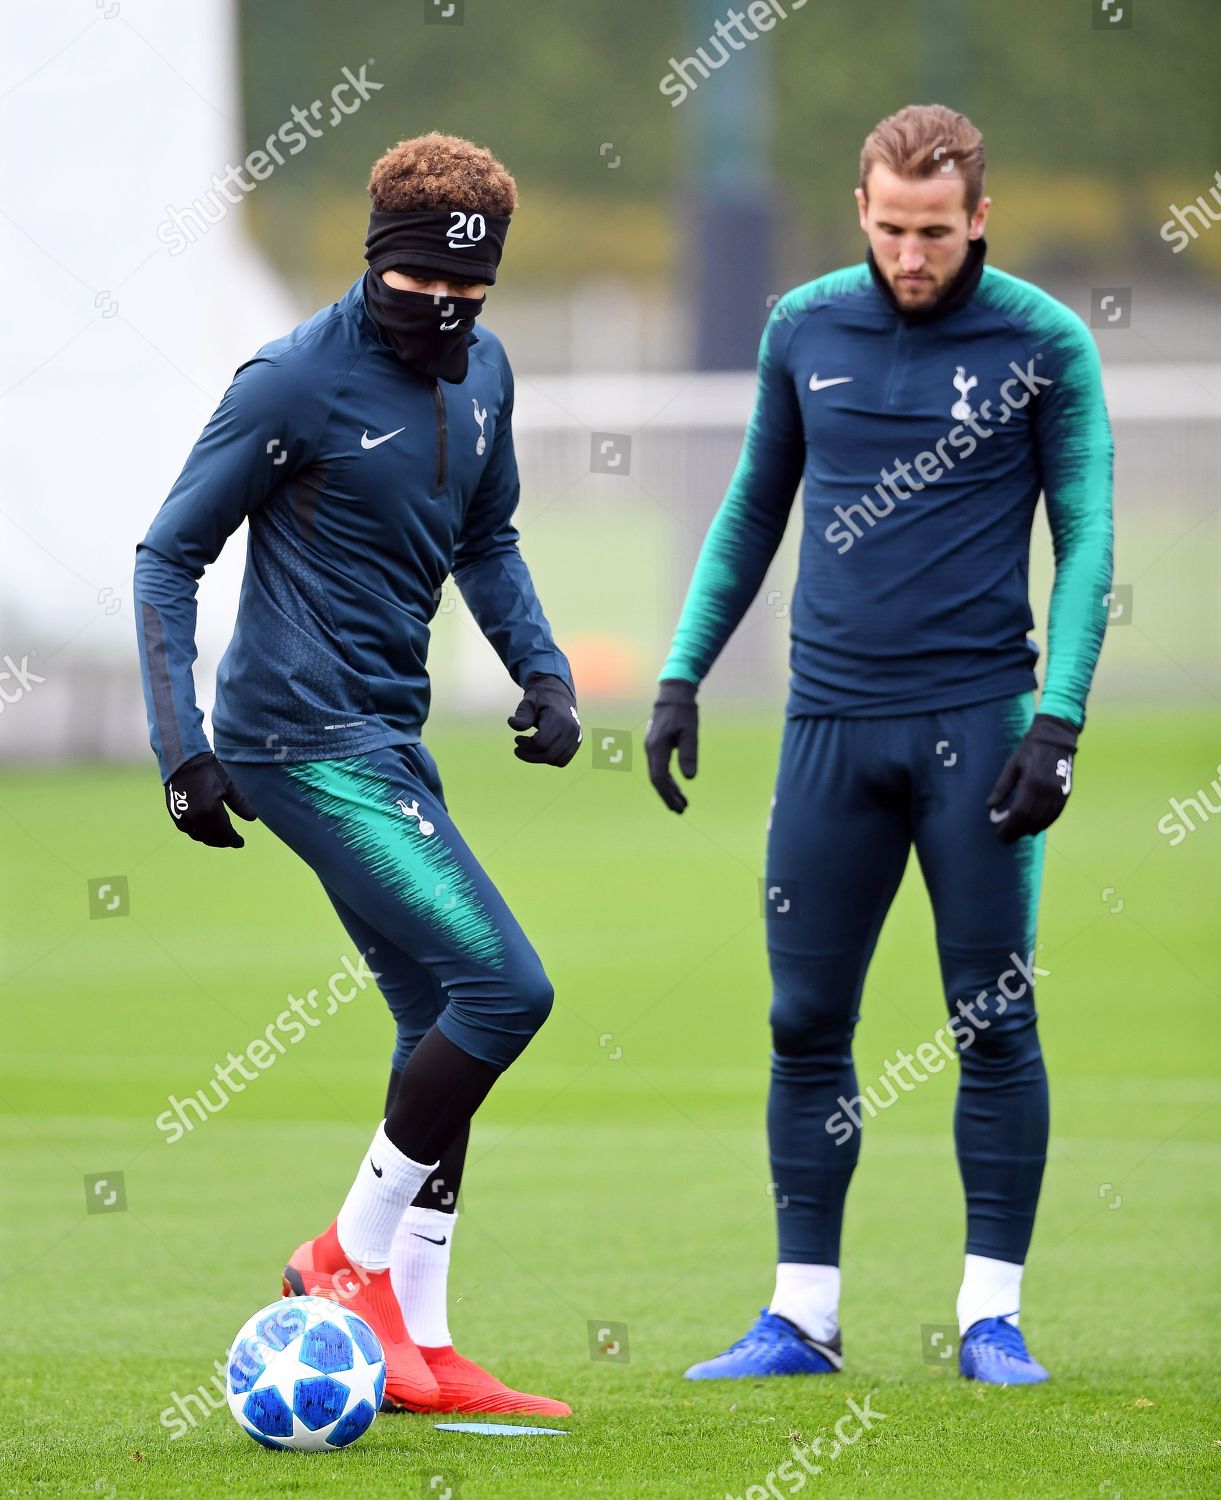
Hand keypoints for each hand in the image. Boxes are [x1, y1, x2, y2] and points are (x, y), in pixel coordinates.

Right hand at [164, 752, 257, 847]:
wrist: (182, 760)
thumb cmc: (208, 770)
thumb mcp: (228, 786)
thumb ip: (240, 804)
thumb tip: (253, 819)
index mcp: (211, 811)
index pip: (225, 833)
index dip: (234, 840)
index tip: (241, 843)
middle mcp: (196, 818)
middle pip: (212, 837)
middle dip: (224, 841)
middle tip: (232, 842)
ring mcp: (183, 817)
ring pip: (199, 836)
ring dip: (211, 839)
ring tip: (221, 838)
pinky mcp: (175, 814)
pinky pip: (188, 830)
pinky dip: (198, 834)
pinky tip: (205, 832)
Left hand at [507, 674, 581, 766]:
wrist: (558, 697)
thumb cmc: (540, 701)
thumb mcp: (528, 703)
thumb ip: (522, 714)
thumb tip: (512, 723)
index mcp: (559, 718)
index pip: (541, 742)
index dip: (526, 745)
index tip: (516, 738)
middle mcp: (571, 729)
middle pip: (548, 754)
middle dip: (530, 755)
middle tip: (517, 749)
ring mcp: (576, 737)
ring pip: (555, 760)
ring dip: (538, 758)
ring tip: (528, 748)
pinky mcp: (577, 743)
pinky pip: (562, 761)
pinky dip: (549, 759)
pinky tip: (539, 750)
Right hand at [645, 679, 697, 812]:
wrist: (673, 695)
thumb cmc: (683, 713)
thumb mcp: (690, 733)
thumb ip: (688, 754)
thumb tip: (689, 778)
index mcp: (657, 748)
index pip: (658, 778)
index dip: (667, 794)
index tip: (677, 807)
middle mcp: (651, 750)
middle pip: (657, 780)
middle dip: (668, 796)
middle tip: (681, 810)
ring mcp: (652, 748)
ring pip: (659, 775)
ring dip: (669, 790)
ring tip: (681, 804)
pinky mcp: (657, 746)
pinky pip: (660, 768)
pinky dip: (669, 780)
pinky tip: (678, 787)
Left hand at [985, 714, 1077, 843]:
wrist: (1056, 737)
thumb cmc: (1030, 749)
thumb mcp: (1012, 765)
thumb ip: (1002, 787)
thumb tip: (990, 806)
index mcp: (1032, 783)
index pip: (1019, 813)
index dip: (1009, 827)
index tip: (1000, 835)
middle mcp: (1047, 791)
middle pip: (1031, 819)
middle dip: (1017, 831)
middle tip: (1006, 838)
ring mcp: (1059, 793)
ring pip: (1044, 819)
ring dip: (1031, 829)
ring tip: (1018, 834)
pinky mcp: (1066, 793)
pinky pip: (1056, 814)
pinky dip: (1045, 823)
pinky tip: (1035, 828)